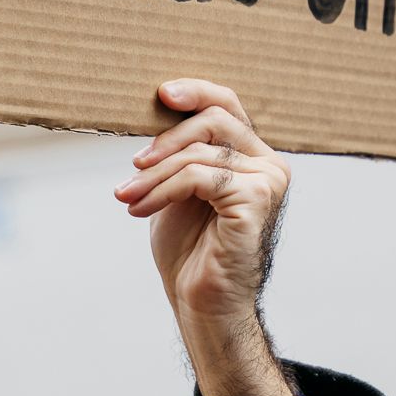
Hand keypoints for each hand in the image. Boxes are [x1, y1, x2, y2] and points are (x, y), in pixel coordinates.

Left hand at [115, 79, 296, 395]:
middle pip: (214, 119)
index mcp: (253, 158)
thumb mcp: (178, 190)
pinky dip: (161, 190)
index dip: (196, 91)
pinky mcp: (255, 200)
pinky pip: (198, 176)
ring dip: (153, 175)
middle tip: (133, 166)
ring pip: (199, 152)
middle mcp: (269, 165)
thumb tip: (155, 114)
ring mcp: (267, 181)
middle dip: (165, 140)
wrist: (202, 304)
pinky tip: (138, 210)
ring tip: (126, 197)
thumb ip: (179, 153)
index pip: (228, 105)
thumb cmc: (190, 252)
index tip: (160, 94)